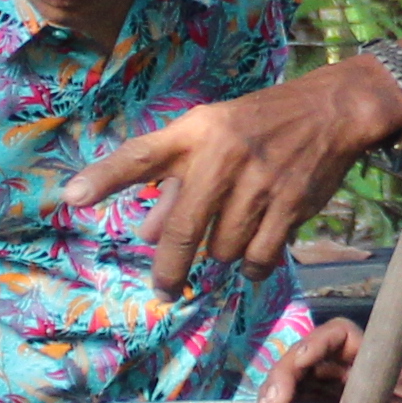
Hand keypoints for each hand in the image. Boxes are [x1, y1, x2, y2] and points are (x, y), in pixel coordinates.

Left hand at [66, 59, 401, 293]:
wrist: (329, 113)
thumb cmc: (256, 126)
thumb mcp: (211, 137)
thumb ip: (174, 183)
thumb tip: (146, 235)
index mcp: (195, 132)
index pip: (141, 155)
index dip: (105, 177)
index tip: (72, 197)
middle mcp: (222, 155)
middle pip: (183, 228)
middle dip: (170, 268)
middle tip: (163, 289)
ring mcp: (258, 182)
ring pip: (222, 248)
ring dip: (221, 253)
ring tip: (233, 233)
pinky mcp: (290, 205)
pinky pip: (258, 257)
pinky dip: (252, 265)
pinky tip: (254, 253)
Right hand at [245, 318, 401, 402]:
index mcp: (378, 357)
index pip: (340, 336)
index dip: (318, 343)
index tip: (304, 361)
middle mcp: (353, 365)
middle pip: (309, 355)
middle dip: (286, 372)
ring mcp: (338, 385)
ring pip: (299, 375)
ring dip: (277, 389)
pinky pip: (300, 396)